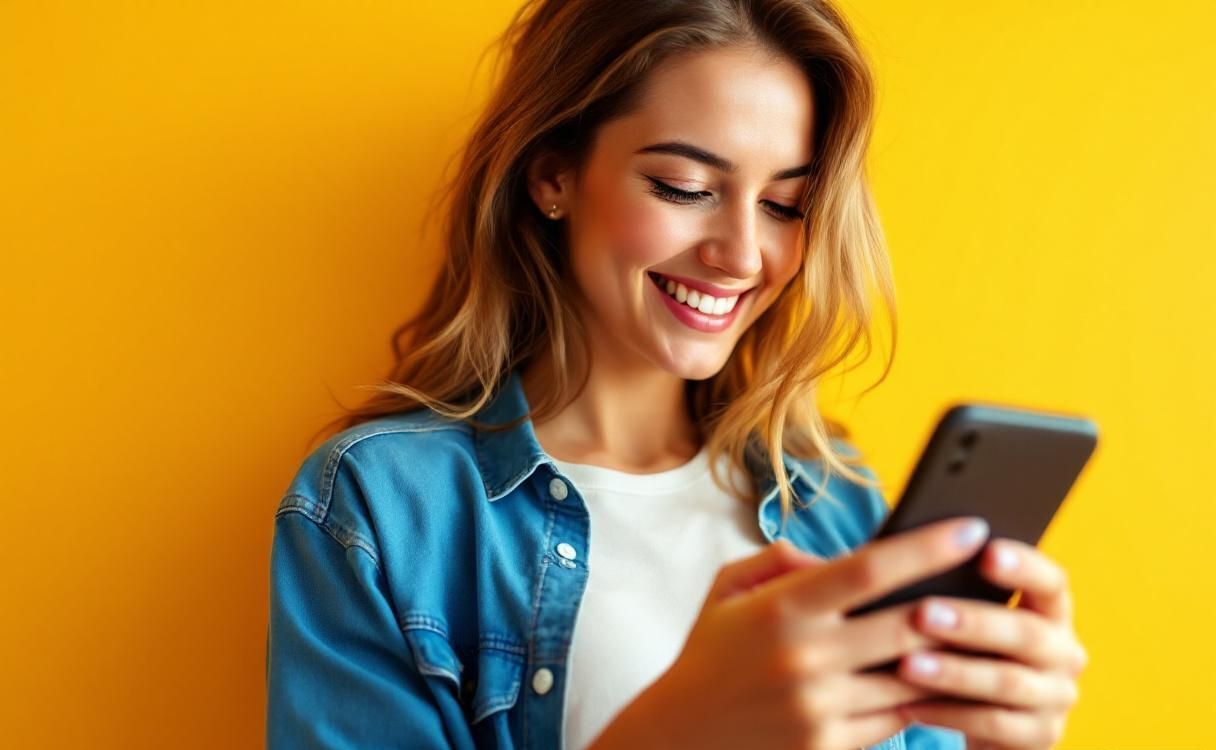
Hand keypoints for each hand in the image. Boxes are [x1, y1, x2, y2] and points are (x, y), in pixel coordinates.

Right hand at [587, 517, 993, 749]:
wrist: (680, 739)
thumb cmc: (709, 656)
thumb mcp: (727, 591)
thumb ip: (779, 561)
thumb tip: (834, 557)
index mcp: (781, 607)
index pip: (868, 568)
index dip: (926, 546)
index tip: (970, 526)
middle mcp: (805, 656)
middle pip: (907, 622)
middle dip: (960, 599)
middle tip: (996, 579)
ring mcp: (820, 706)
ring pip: (912, 675)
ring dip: (952, 653)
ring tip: (986, 628)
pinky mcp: (830, 745)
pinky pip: (897, 716)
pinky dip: (923, 695)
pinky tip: (945, 677)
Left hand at [894, 540, 1087, 748]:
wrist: (978, 716)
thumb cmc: (961, 647)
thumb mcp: (964, 617)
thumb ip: (952, 588)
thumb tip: (904, 550)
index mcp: (1050, 610)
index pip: (1052, 582)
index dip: (1023, 566)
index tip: (985, 550)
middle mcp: (1064, 652)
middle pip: (1026, 634)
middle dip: (972, 623)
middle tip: (922, 613)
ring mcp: (1056, 697)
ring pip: (1007, 682)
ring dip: (953, 672)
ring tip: (906, 664)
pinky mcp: (1040, 736)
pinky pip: (994, 724)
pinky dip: (949, 713)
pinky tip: (910, 705)